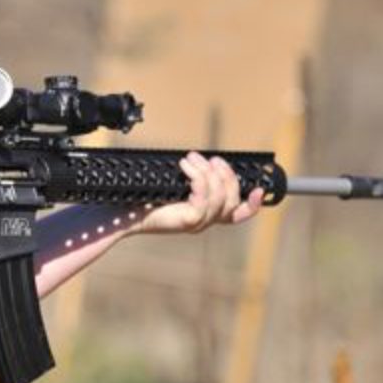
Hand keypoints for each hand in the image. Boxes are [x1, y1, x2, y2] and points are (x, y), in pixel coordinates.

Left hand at [131, 152, 263, 234]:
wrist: (123, 211)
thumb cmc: (145, 196)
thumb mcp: (175, 184)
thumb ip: (194, 178)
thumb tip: (205, 161)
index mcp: (206, 214)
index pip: (238, 215)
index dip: (253, 204)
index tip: (259, 187)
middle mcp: (205, 221)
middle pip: (233, 200)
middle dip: (224, 174)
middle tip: (207, 158)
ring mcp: (197, 223)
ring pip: (220, 198)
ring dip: (207, 173)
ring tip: (189, 159)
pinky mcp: (187, 222)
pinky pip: (204, 200)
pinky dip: (198, 180)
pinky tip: (185, 169)